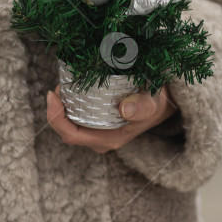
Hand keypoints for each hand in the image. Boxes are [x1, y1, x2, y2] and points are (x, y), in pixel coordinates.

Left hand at [46, 83, 175, 153]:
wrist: (169, 104)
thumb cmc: (160, 103)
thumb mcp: (156, 103)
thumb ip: (144, 106)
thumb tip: (125, 109)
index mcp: (109, 139)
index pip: (71, 135)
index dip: (55, 117)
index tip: (52, 93)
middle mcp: (101, 138)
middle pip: (67, 129)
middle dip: (57, 108)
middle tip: (60, 84)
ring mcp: (99, 131)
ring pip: (71, 122)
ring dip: (64, 104)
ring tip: (65, 82)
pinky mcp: (100, 122)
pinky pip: (78, 115)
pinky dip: (72, 102)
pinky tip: (73, 86)